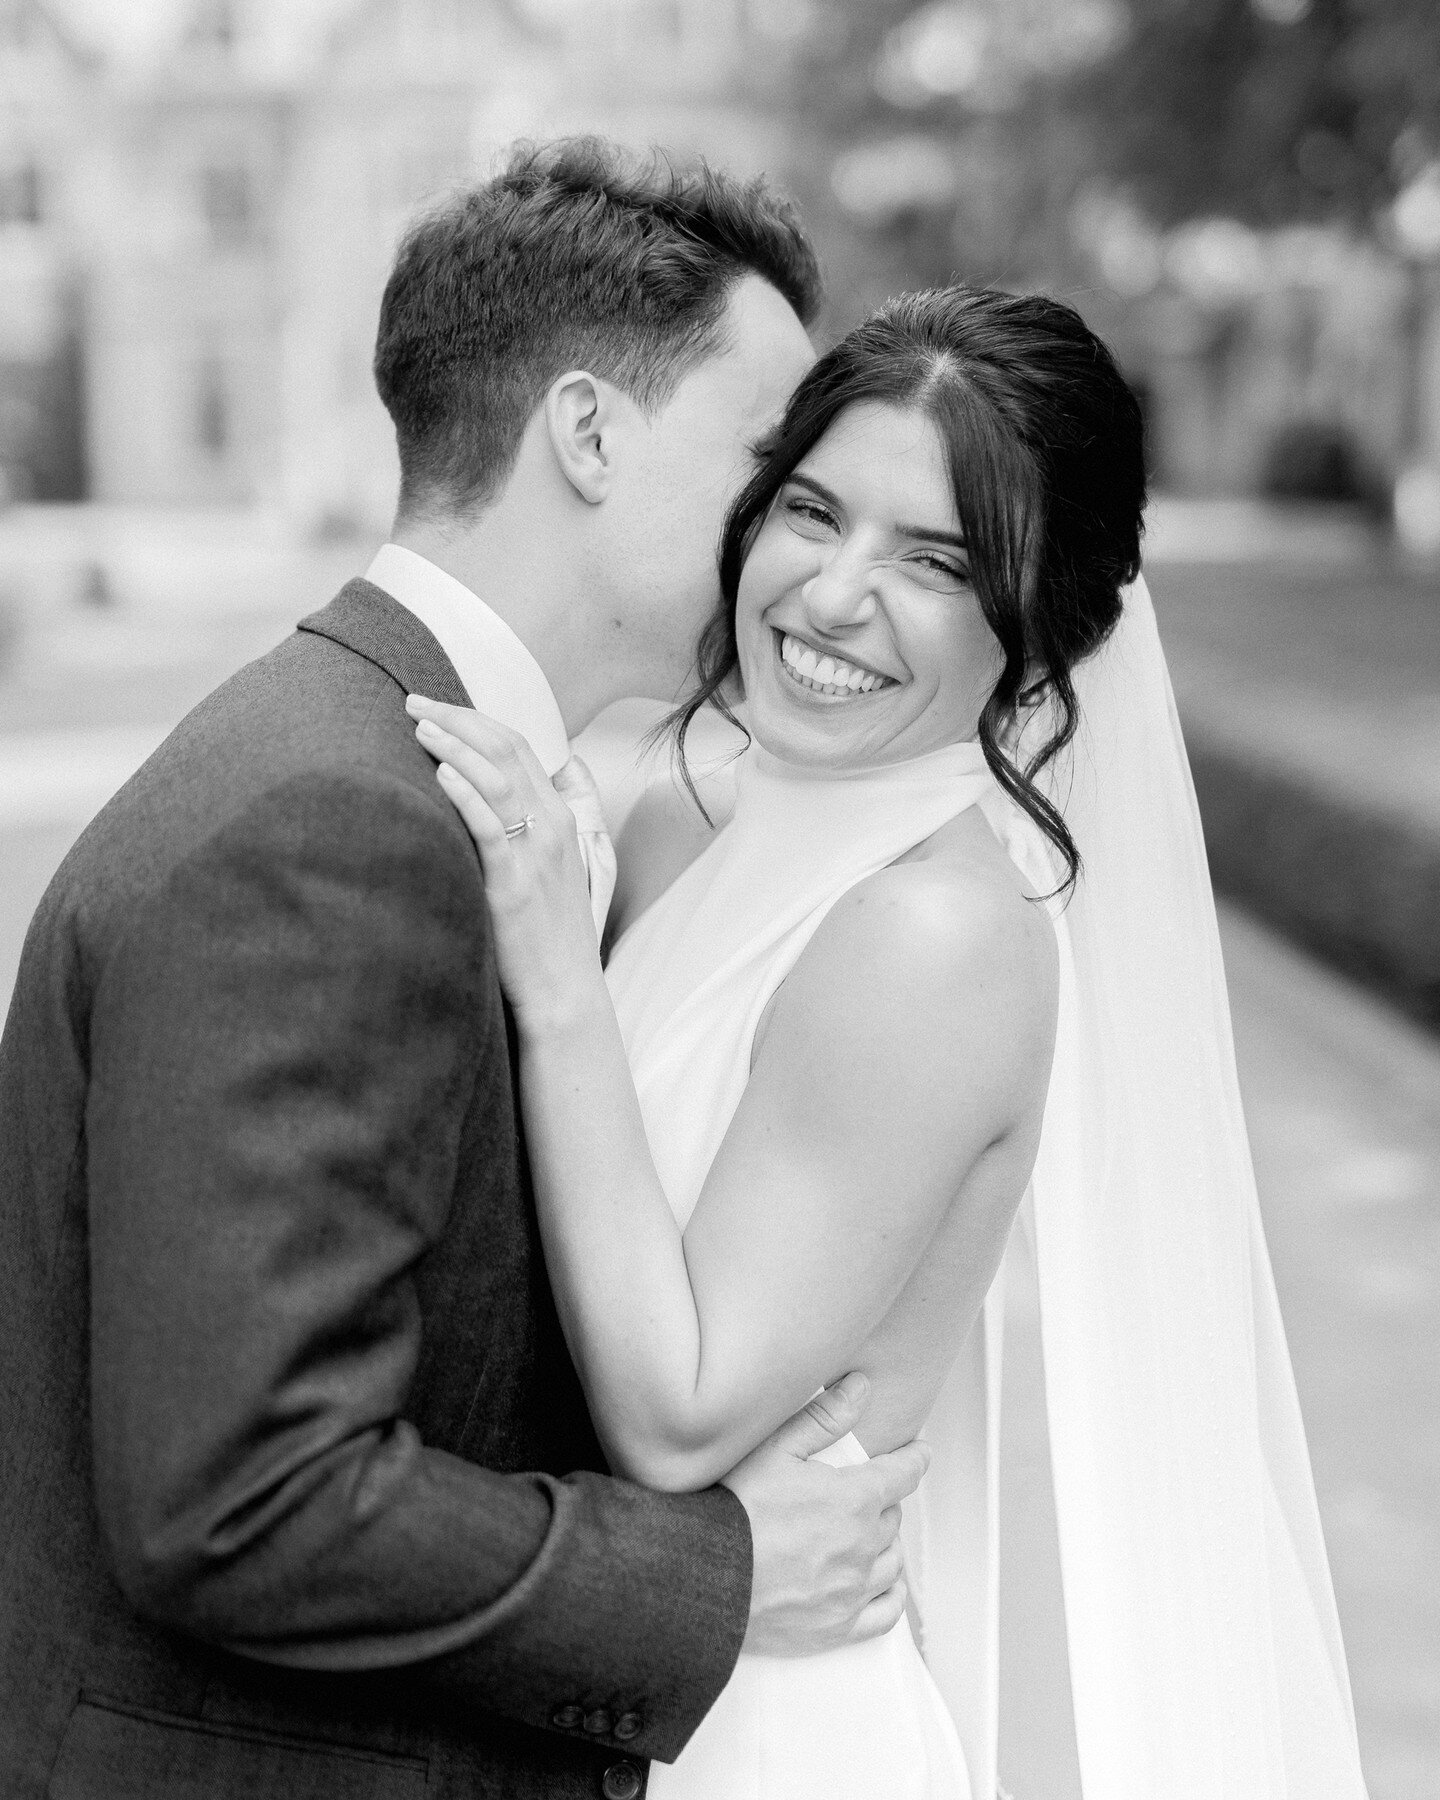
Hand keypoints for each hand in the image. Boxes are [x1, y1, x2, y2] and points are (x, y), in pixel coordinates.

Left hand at [406, 697, 601, 1027]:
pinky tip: (441, 774)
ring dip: (455, 746)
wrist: (566, 995)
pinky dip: (467, 795)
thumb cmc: (559, 937)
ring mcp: (536, 855)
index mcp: (563, 820)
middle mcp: (553, 828)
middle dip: (457, 719)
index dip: (477, 720)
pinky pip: (491, 827)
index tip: (437, 707)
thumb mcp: (578, 868)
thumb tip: (569, 764)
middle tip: (413, 702)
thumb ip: (573, 814)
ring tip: (419, 726)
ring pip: (497, 779)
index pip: (520, 748)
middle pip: (506, 751)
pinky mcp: (515, 885)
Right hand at [722, 1373, 928, 1656]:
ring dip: (885, 1544)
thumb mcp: (775, 1449)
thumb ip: (823, 1417)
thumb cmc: (735, 1509)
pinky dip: (891, 1593)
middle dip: (882, 1502)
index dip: (914, 1459)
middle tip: (862, 1494)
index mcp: (854, 1500)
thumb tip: (861, 1387)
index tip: (920, 1452)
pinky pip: (886, 1612)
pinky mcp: (838, 1627)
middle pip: (892, 1518)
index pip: (903, 1475)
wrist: (704, 1578)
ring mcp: (852, 1591)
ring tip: (867, 1535)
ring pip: (892, 1561)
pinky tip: (883, 1583)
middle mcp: (862, 1547)